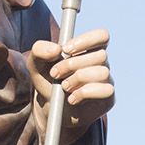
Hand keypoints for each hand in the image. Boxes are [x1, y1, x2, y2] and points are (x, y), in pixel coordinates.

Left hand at [29, 27, 113, 144]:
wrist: (52, 109)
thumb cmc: (48, 81)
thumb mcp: (36, 64)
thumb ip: (39, 50)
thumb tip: (56, 49)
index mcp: (88, 49)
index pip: (102, 36)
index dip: (87, 40)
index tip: (66, 50)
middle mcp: (101, 63)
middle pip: (100, 55)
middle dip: (72, 64)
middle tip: (55, 73)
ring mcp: (106, 80)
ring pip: (102, 72)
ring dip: (77, 79)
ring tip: (63, 86)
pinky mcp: (108, 98)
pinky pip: (106, 90)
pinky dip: (85, 93)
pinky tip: (72, 98)